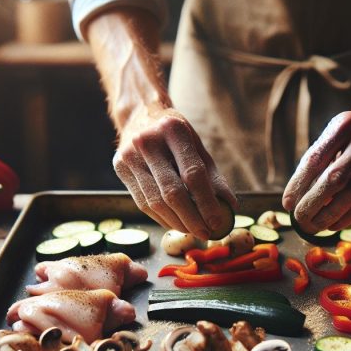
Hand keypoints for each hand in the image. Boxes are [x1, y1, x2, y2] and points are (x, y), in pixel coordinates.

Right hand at [113, 106, 235, 239]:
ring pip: (155, 202)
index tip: (218, 222)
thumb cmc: (175, 136)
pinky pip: (142, 202)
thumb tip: (230, 206)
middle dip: (191, 219)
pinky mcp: (119, 167)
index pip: (193, 174)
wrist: (139, 116)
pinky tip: (175, 223)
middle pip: (172, 192)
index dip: (207, 202)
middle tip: (206, 234)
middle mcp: (147, 141)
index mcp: (173, 130)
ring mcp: (129, 155)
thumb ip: (213, 177)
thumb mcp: (198, 147)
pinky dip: (161, 218)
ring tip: (193, 231)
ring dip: (176, 223)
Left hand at [282, 105, 350, 232]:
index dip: (299, 184)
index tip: (287, 203)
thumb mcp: (337, 132)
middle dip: (313, 203)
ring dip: (330, 215)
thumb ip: (320, 157)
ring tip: (314, 225)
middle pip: (335, 179)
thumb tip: (297, 196)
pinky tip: (335, 224)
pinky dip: (349, 216)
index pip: (316, 159)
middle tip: (299, 218)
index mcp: (345, 124)